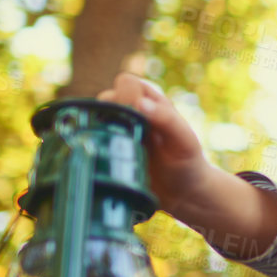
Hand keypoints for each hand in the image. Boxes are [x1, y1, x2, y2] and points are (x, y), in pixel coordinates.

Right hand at [96, 72, 214, 217]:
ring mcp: (117, 130)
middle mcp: (131, 111)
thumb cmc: (188, 162)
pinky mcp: (107, 149)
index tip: (136, 118)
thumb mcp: (183, 140)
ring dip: (98, 129)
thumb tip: (139, 104)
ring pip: (93, 117)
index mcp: (151, 101)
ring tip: (113, 148)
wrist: (182, 193)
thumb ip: (167, 120)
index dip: (126, 95)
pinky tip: (98, 155)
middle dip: (109, 114)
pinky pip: (88, 137)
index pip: (126, 82)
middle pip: (105, 98)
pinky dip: (89, 142)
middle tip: (123, 136)